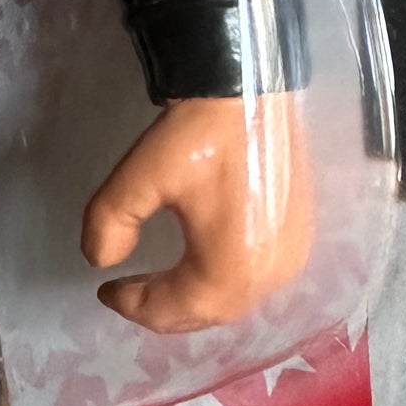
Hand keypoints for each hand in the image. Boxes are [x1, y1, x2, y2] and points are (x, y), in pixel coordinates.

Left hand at [82, 95, 314, 333]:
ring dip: (197, 299)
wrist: (253, 89)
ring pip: (234, 300)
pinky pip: (257, 279)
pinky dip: (225, 282)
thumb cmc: (200, 137)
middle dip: (165, 308)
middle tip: (130, 291)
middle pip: (206, 315)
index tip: (105, 288)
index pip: (171, 310)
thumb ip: (108, 226)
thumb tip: (103, 261)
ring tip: (163, 281)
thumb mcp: (138, 179)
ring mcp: (292, 258)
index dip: (132, 304)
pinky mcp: (302, 237)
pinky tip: (204, 262)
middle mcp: (268, 277)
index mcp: (229, 271)